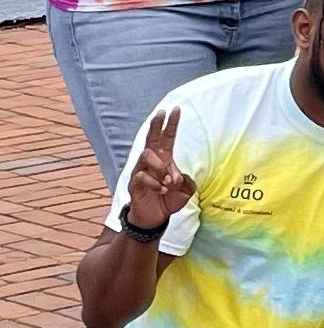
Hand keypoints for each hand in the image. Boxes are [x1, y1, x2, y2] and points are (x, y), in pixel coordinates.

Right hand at [123, 108, 193, 233]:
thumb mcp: (185, 190)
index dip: (171, 124)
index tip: (176, 109)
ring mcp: (141, 172)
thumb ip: (185, 181)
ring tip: (168, 180)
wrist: (155, 218)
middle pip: (151, 139)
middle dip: (156, 125)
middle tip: (160, 113)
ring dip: (160, 166)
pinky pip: (142, 176)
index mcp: (165, 159)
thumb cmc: (169, 199)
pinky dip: (155, 183)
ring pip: (146, 155)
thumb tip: (175, 176)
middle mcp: (151, 162)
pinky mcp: (134, 184)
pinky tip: (162, 190)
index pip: (168, 137)